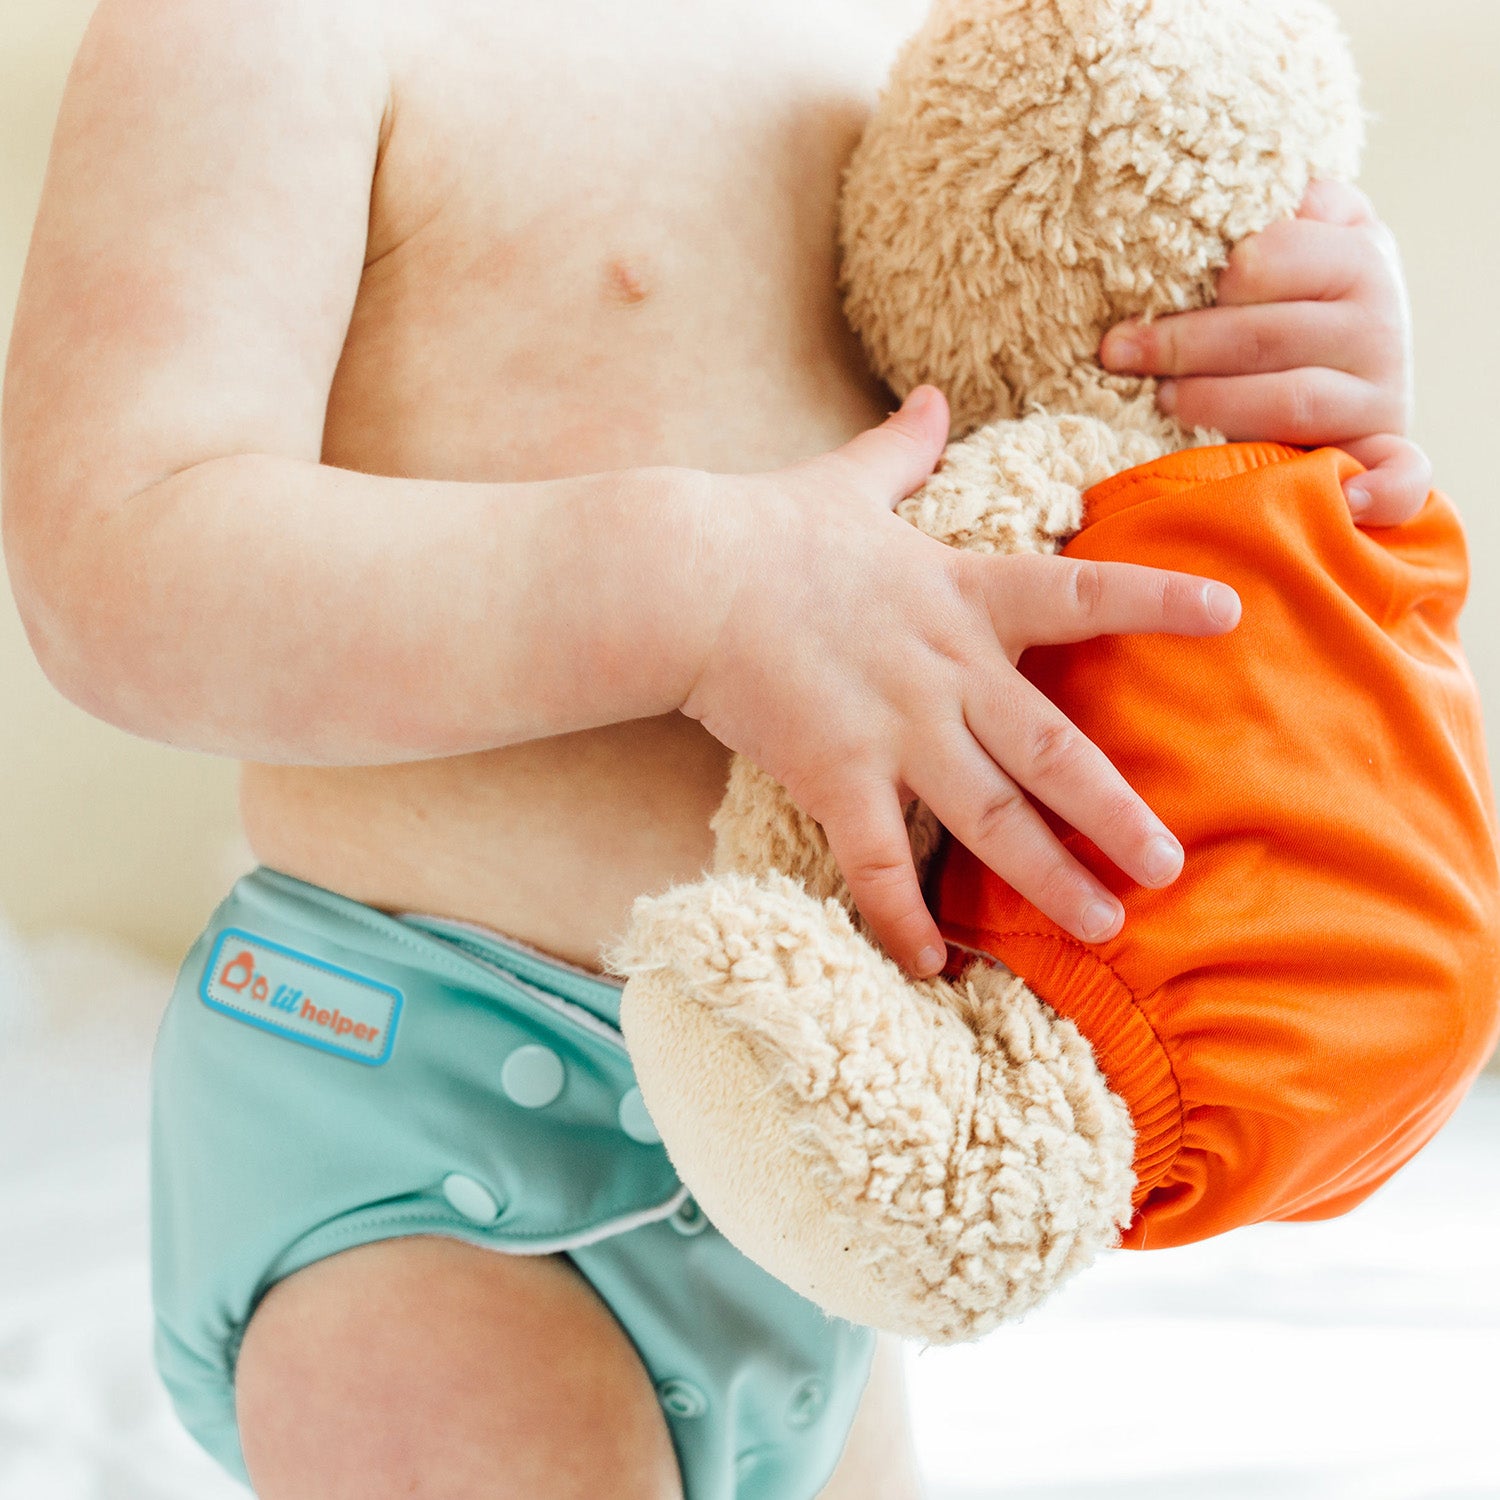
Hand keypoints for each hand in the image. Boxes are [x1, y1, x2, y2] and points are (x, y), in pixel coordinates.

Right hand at [683, 387, 1240, 979]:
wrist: (686, 579)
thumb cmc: (768, 531)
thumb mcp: (849, 481)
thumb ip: (904, 447)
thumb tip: (932, 396)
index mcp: (963, 595)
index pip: (1083, 595)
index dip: (1159, 603)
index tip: (1231, 615)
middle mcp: (948, 672)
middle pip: (1055, 752)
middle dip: (1116, 815)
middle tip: (1169, 869)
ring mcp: (896, 730)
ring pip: (991, 820)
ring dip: (1049, 878)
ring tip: (1103, 926)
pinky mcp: (836, 774)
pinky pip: (880, 861)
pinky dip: (905, 917)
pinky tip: (933, 968)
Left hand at [1100, 181, 1430, 525]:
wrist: (1362, 376)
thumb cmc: (1304, 306)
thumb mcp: (1307, 243)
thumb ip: (1285, 215)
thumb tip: (1252, 188)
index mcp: (1356, 257)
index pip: (1267, 259)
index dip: (1199, 280)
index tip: (1135, 296)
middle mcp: (1378, 324)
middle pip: (1264, 334)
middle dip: (1180, 345)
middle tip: (1117, 352)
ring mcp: (1383, 393)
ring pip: (1293, 401)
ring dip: (1218, 405)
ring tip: (1162, 402)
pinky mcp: (1384, 451)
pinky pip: (1401, 476)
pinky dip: (1380, 491)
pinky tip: (1344, 500)